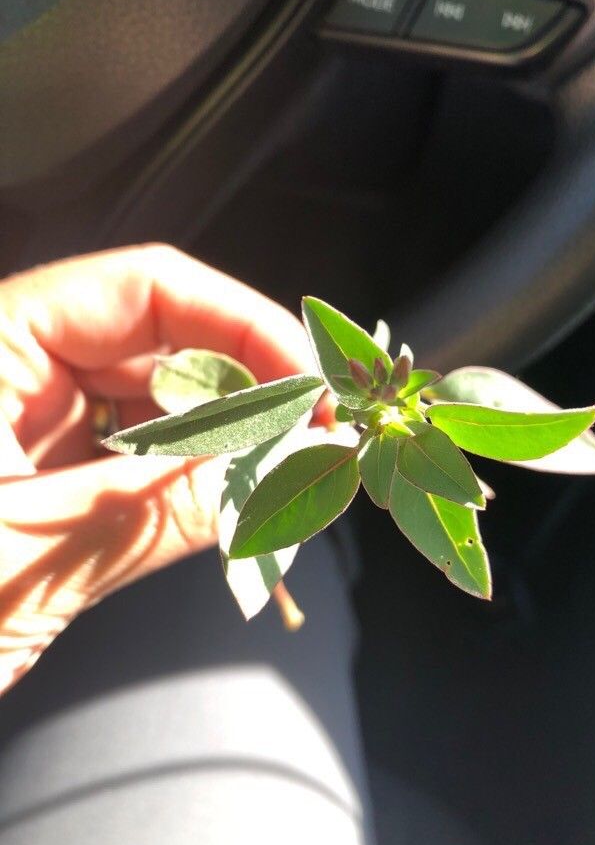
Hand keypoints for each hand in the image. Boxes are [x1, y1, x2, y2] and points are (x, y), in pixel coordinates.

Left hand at [0, 244, 317, 693]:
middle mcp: (11, 367)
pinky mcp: (44, 478)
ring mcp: (28, 424)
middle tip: (314, 445)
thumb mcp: (28, 555)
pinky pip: (139, 460)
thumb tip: (287, 469)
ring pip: (159, 406)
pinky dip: (190, 485)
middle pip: (163, 344)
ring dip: (226, 444)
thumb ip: (168, 505)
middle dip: (247, 391)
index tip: (309, 384)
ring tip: (283, 483)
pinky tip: (232, 507)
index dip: (243, 325)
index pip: (146, 289)